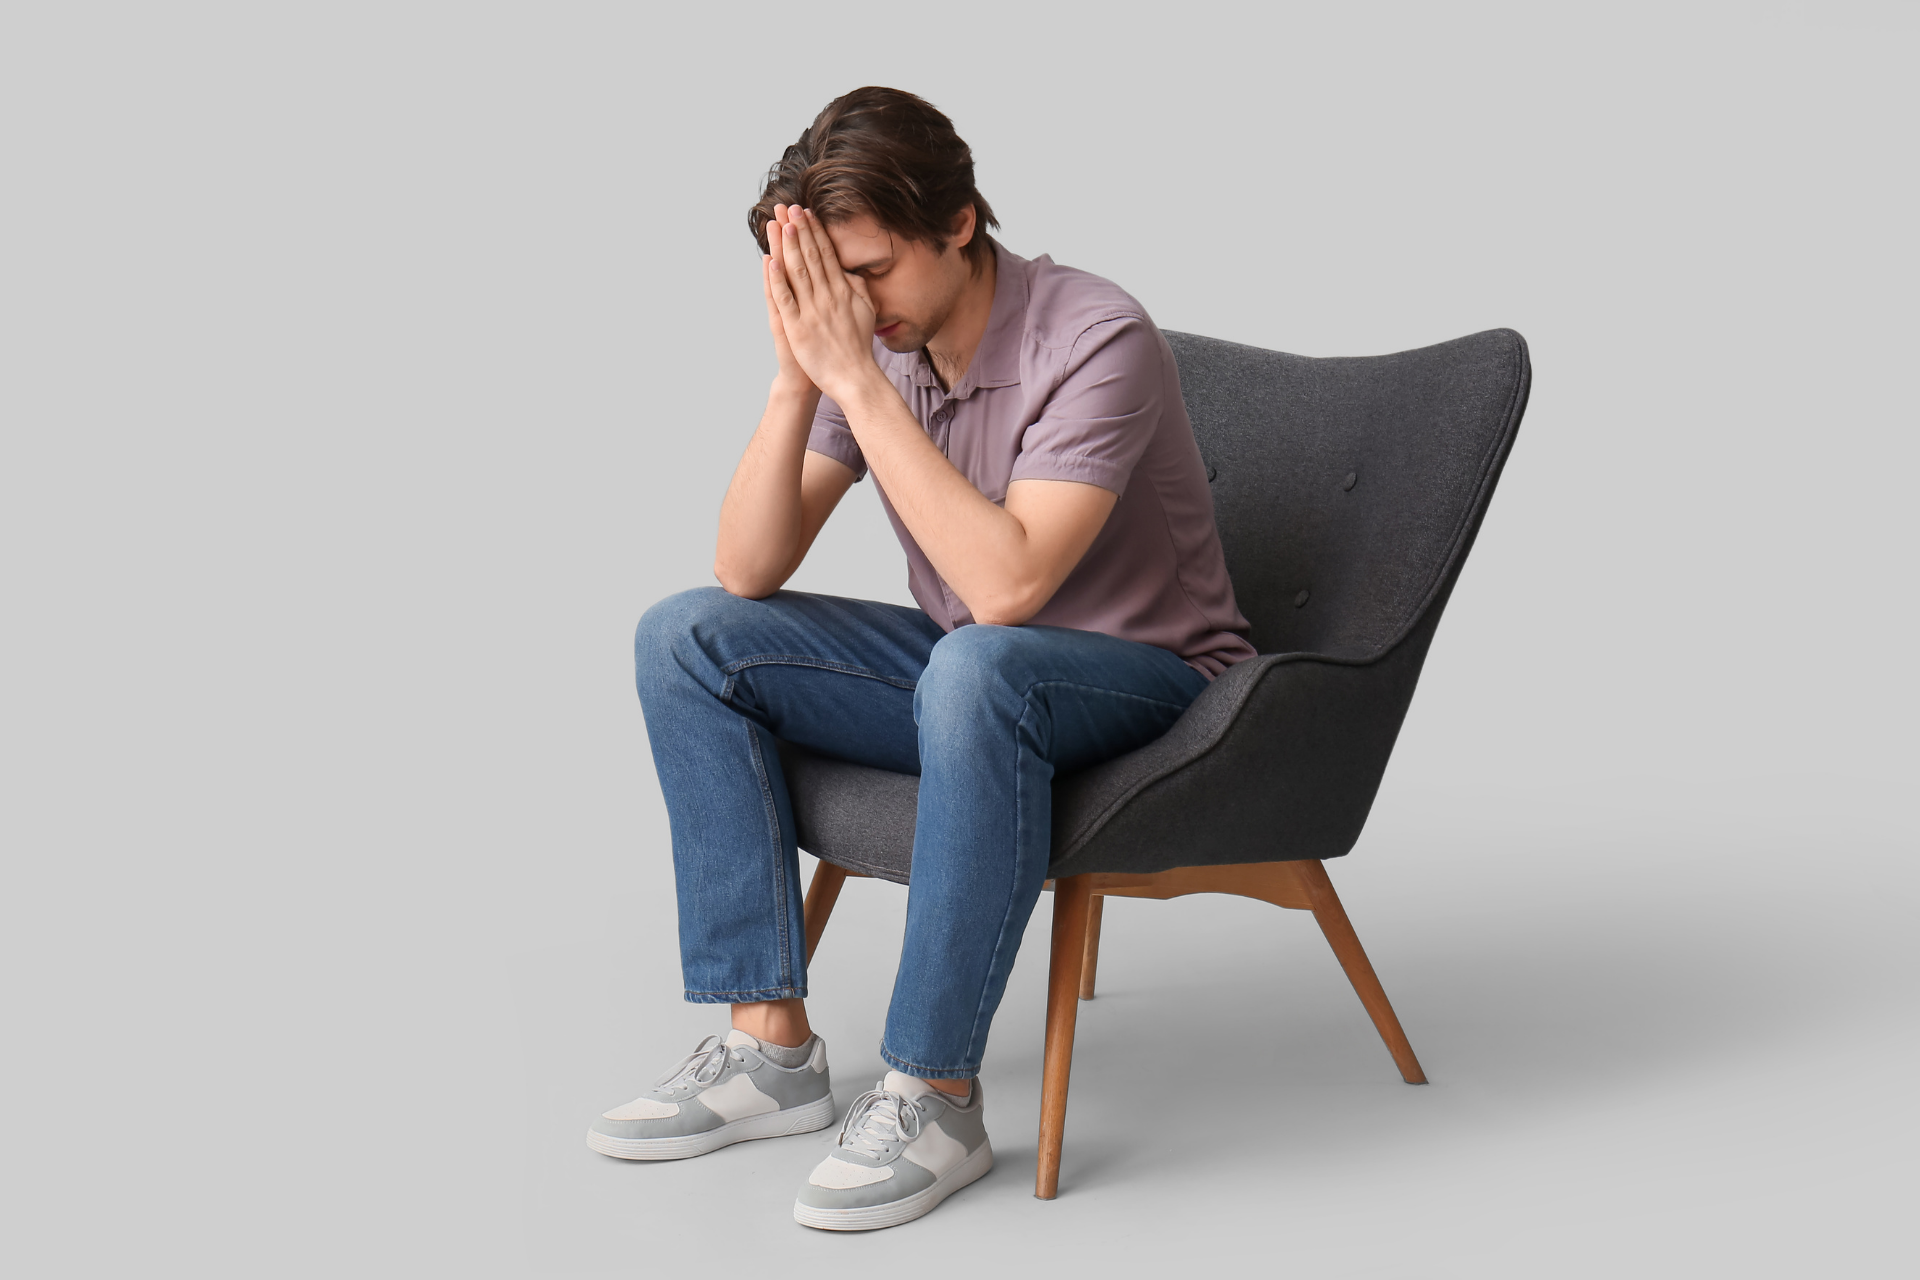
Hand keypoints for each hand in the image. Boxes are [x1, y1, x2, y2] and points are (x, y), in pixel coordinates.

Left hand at [766, 205, 880, 402]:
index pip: (826, 255)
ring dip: (788, 246)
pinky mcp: (798, 328)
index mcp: (842, 291)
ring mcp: (811, 312)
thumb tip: (852, 271)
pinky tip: (770, 262)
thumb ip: (858, 289)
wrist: (854, 377)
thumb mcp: (866, 312)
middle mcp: (827, 297)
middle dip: (800, 230)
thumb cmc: (858, 346)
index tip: (807, 213)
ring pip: (797, 272)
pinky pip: (786, 300)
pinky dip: (777, 281)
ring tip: (781, 223)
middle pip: (811, 257)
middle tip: (790, 207)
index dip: (816, 232)